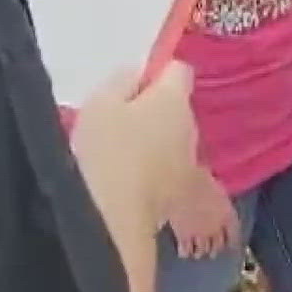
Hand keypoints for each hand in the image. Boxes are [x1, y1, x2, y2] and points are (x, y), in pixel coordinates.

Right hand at [70, 62, 198, 244]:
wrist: (114, 221)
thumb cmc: (105, 151)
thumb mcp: (100, 103)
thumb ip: (123, 81)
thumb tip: (139, 75)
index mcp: (174, 100)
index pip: (180, 70)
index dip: (158, 71)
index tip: (133, 82)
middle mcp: (190, 129)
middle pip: (176, 108)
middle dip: (153, 109)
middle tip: (117, 118)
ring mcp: (187, 165)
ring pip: (172, 141)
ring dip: (152, 141)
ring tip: (117, 152)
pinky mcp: (177, 196)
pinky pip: (165, 170)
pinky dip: (150, 170)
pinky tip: (124, 180)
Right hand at [166, 167, 241, 259]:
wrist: (183, 182)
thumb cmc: (200, 177)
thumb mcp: (217, 188)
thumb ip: (220, 199)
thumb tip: (219, 203)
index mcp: (227, 215)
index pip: (233, 234)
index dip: (232, 242)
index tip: (231, 245)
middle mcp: (216, 228)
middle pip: (217, 245)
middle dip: (215, 249)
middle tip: (211, 251)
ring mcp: (200, 233)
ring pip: (202, 250)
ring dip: (200, 252)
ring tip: (197, 254)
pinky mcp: (184, 236)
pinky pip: (185, 250)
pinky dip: (185, 252)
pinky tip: (183, 252)